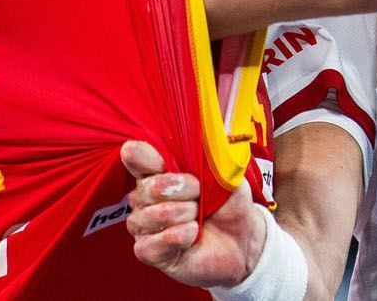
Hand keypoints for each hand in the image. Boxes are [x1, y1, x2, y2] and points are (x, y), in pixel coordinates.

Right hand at [121, 141, 266, 287]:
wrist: (242, 237)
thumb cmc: (228, 201)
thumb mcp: (224, 171)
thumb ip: (209, 151)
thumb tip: (206, 126)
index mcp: (157, 170)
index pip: (134, 155)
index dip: (149, 157)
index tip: (167, 163)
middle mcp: (144, 196)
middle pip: (148, 187)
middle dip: (185, 190)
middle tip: (201, 196)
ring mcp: (144, 224)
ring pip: (151, 216)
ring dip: (185, 215)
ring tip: (198, 218)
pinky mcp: (149, 251)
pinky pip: (151, 244)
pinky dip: (178, 237)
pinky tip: (192, 235)